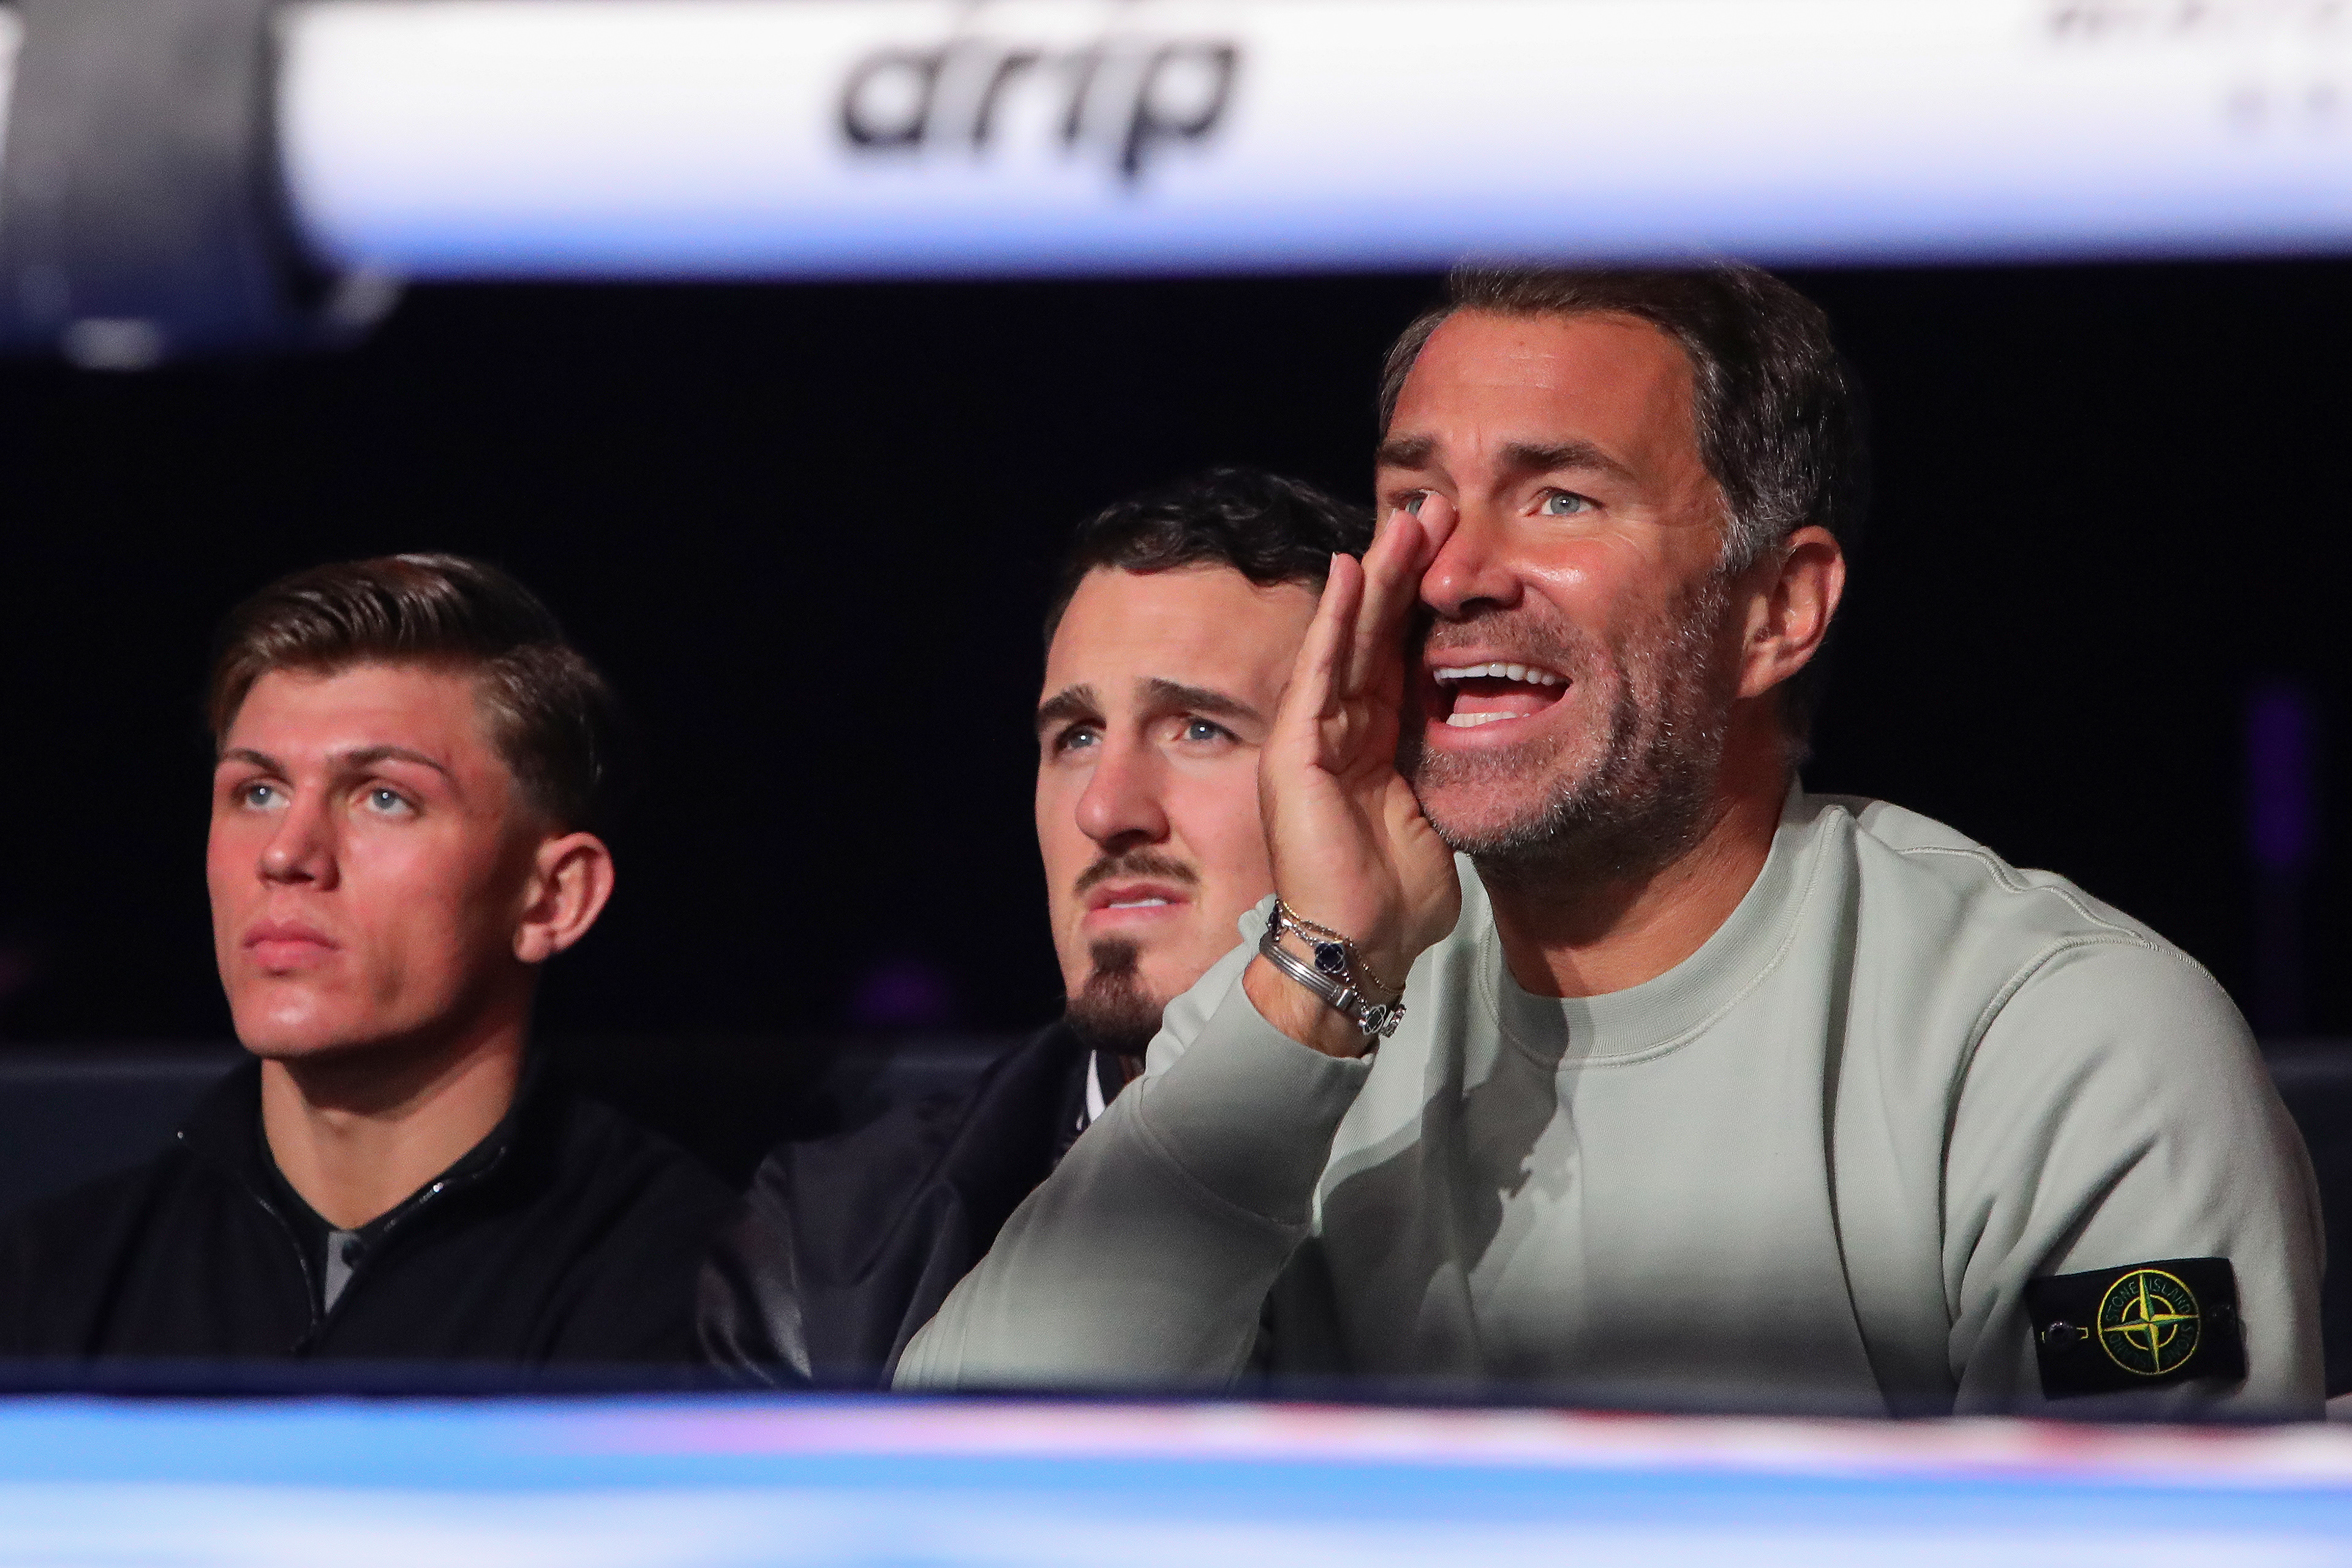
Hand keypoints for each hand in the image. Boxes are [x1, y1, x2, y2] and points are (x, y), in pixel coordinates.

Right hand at [1245, 497, 1462, 1056]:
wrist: (1357, 951)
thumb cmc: (1397, 902)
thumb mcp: (1440, 819)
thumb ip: (1450, 775)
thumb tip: (1492, 748)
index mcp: (1377, 747)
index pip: (1400, 657)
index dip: (1424, 603)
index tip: (1456, 549)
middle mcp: (1342, 733)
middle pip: (1374, 634)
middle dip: (1401, 571)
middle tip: (1432, 508)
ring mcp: (1314, 741)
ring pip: (1348, 640)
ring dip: (1373, 578)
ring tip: (1402, 519)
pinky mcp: (1296, 755)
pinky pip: (1318, 675)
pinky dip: (1332, 623)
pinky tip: (1348, 573)